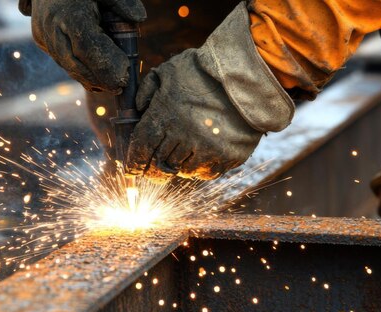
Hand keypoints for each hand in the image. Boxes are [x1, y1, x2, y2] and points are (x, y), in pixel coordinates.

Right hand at [26, 0, 145, 92]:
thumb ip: (122, 2)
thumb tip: (139, 18)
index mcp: (69, 13)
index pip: (88, 47)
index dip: (106, 65)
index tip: (124, 76)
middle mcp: (53, 27)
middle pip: (76, 63)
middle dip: (99, 79)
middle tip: (121, 87)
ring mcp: (44, 35)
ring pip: (67, 65)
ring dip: (89, 79)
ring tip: (111, 85)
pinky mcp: (41, 40)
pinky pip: (62, 61)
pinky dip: (79, 71)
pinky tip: (96, 79)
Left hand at [126, 49, 261, 180]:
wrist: (249, 74)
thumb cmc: (206, 69)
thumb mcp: (170, 70)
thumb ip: (148, 89)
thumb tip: (138, 109)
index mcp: (165, 114)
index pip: (141, 147)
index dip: (133, 162)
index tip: (131, 170)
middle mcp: (183, 135)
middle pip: (160, 163)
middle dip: (152, 171)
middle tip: (152, 174)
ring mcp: (206, 148)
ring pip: (182, 170)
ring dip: (177, 168)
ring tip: (178, 162)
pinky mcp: (227, 156)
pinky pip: (206, 173)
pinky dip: (199, 170)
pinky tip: (199, 161)